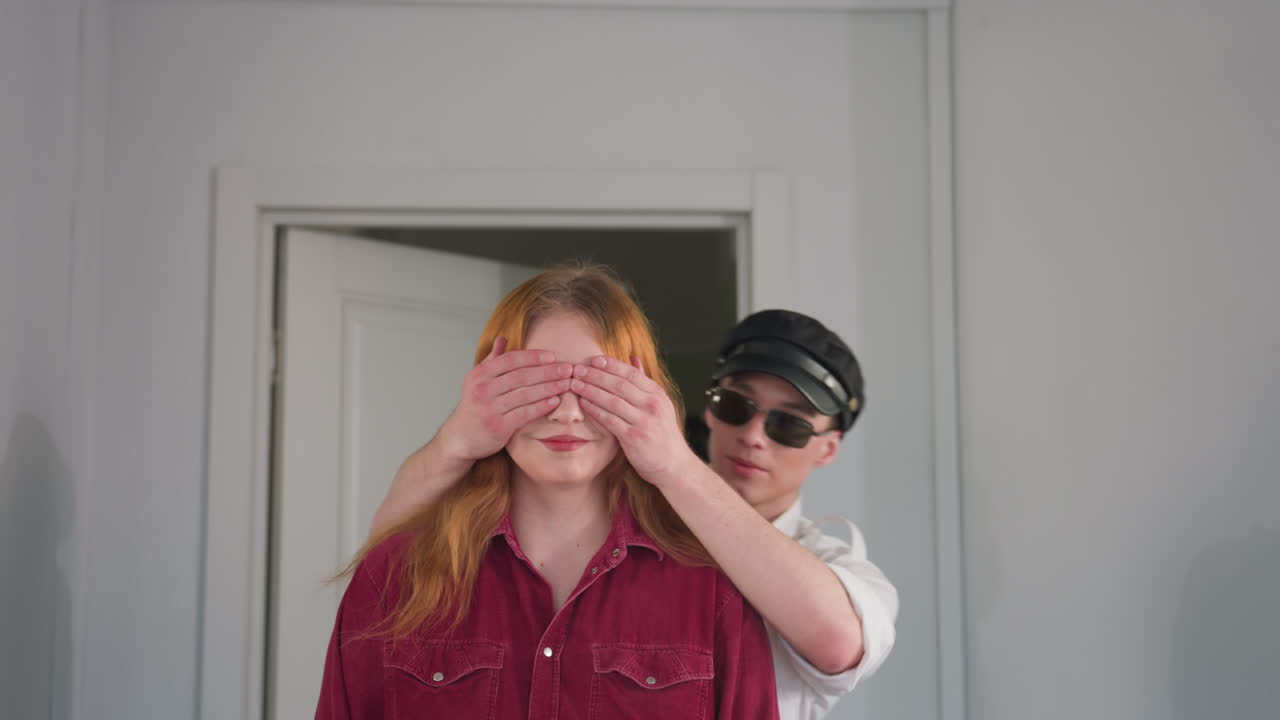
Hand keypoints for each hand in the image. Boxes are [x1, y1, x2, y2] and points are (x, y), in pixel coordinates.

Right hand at [436, 337, 572, 462]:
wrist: (460, 437)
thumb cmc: (474, 406)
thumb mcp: (477, 380)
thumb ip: (492, 359)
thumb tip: (502, 338)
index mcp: (479, 374)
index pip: (510, 360)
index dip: (533, 357)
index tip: (552, 356)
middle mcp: (483, 389)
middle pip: (521, 376)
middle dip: (547, 371)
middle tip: (567, 368)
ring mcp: (490, 408)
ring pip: (525, 394)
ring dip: (549, 388)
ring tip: (566, 383)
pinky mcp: (498, 426)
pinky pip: (524, 413)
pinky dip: (541, 406)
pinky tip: (555, 401)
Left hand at [571, 355, 699, 487]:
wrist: (673, 464)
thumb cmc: (662, 433)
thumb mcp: (659, 404)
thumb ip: (644, 382)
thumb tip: (633, 358)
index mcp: (657, 394)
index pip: (631, 373)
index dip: (611, 365)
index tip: (594, 359)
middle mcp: (652, 405)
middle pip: (619, 385)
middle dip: (596, 375)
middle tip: (577, 369)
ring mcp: (644, 421)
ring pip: (612, 401)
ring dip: (591, 391)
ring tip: (575, 384)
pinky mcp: (634, 437)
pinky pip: (610, 420)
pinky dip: (595, 410)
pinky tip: (583, 403)